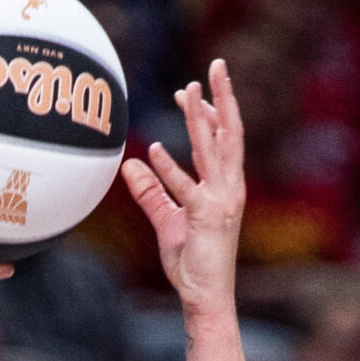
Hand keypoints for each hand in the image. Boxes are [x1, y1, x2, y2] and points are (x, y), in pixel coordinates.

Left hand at [122, 60, 245, 315]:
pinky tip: (152, 151)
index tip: (191, 89)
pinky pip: (184, 189)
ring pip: (212, 150)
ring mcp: (221, 201)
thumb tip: (130, 164)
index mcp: (225, 185)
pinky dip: (168, 170)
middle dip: (223, 97)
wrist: (206, 296)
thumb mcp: (167, 221)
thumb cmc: (192, 261)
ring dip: (199, 119)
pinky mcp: (205, 217)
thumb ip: (150, 192)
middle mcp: (229, 187)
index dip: (209, 111)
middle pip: (229, 132)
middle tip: (216, 65)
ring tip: (188, 91)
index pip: (221, 139)